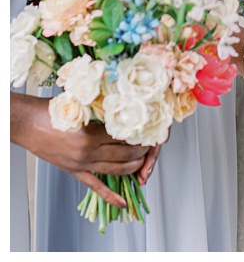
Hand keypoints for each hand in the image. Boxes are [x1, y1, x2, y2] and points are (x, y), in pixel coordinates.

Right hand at [11, 93, 152, 208]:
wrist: (26, 124)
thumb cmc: (49, 112)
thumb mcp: (80, 106)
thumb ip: (101, 110)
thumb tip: (125, 107)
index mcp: (90, 135)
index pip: (126, 137)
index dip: (141, 133)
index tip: (151, 129)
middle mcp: (87, 152)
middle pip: (125, 154)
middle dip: (143, 150)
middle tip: (151, 143)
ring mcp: (81, 164)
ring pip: (116, 170)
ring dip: (134, 167)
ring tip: (144, 161)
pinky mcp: (74, 171)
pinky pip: (95, 186)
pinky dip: (110, 196)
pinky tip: (122, 203)